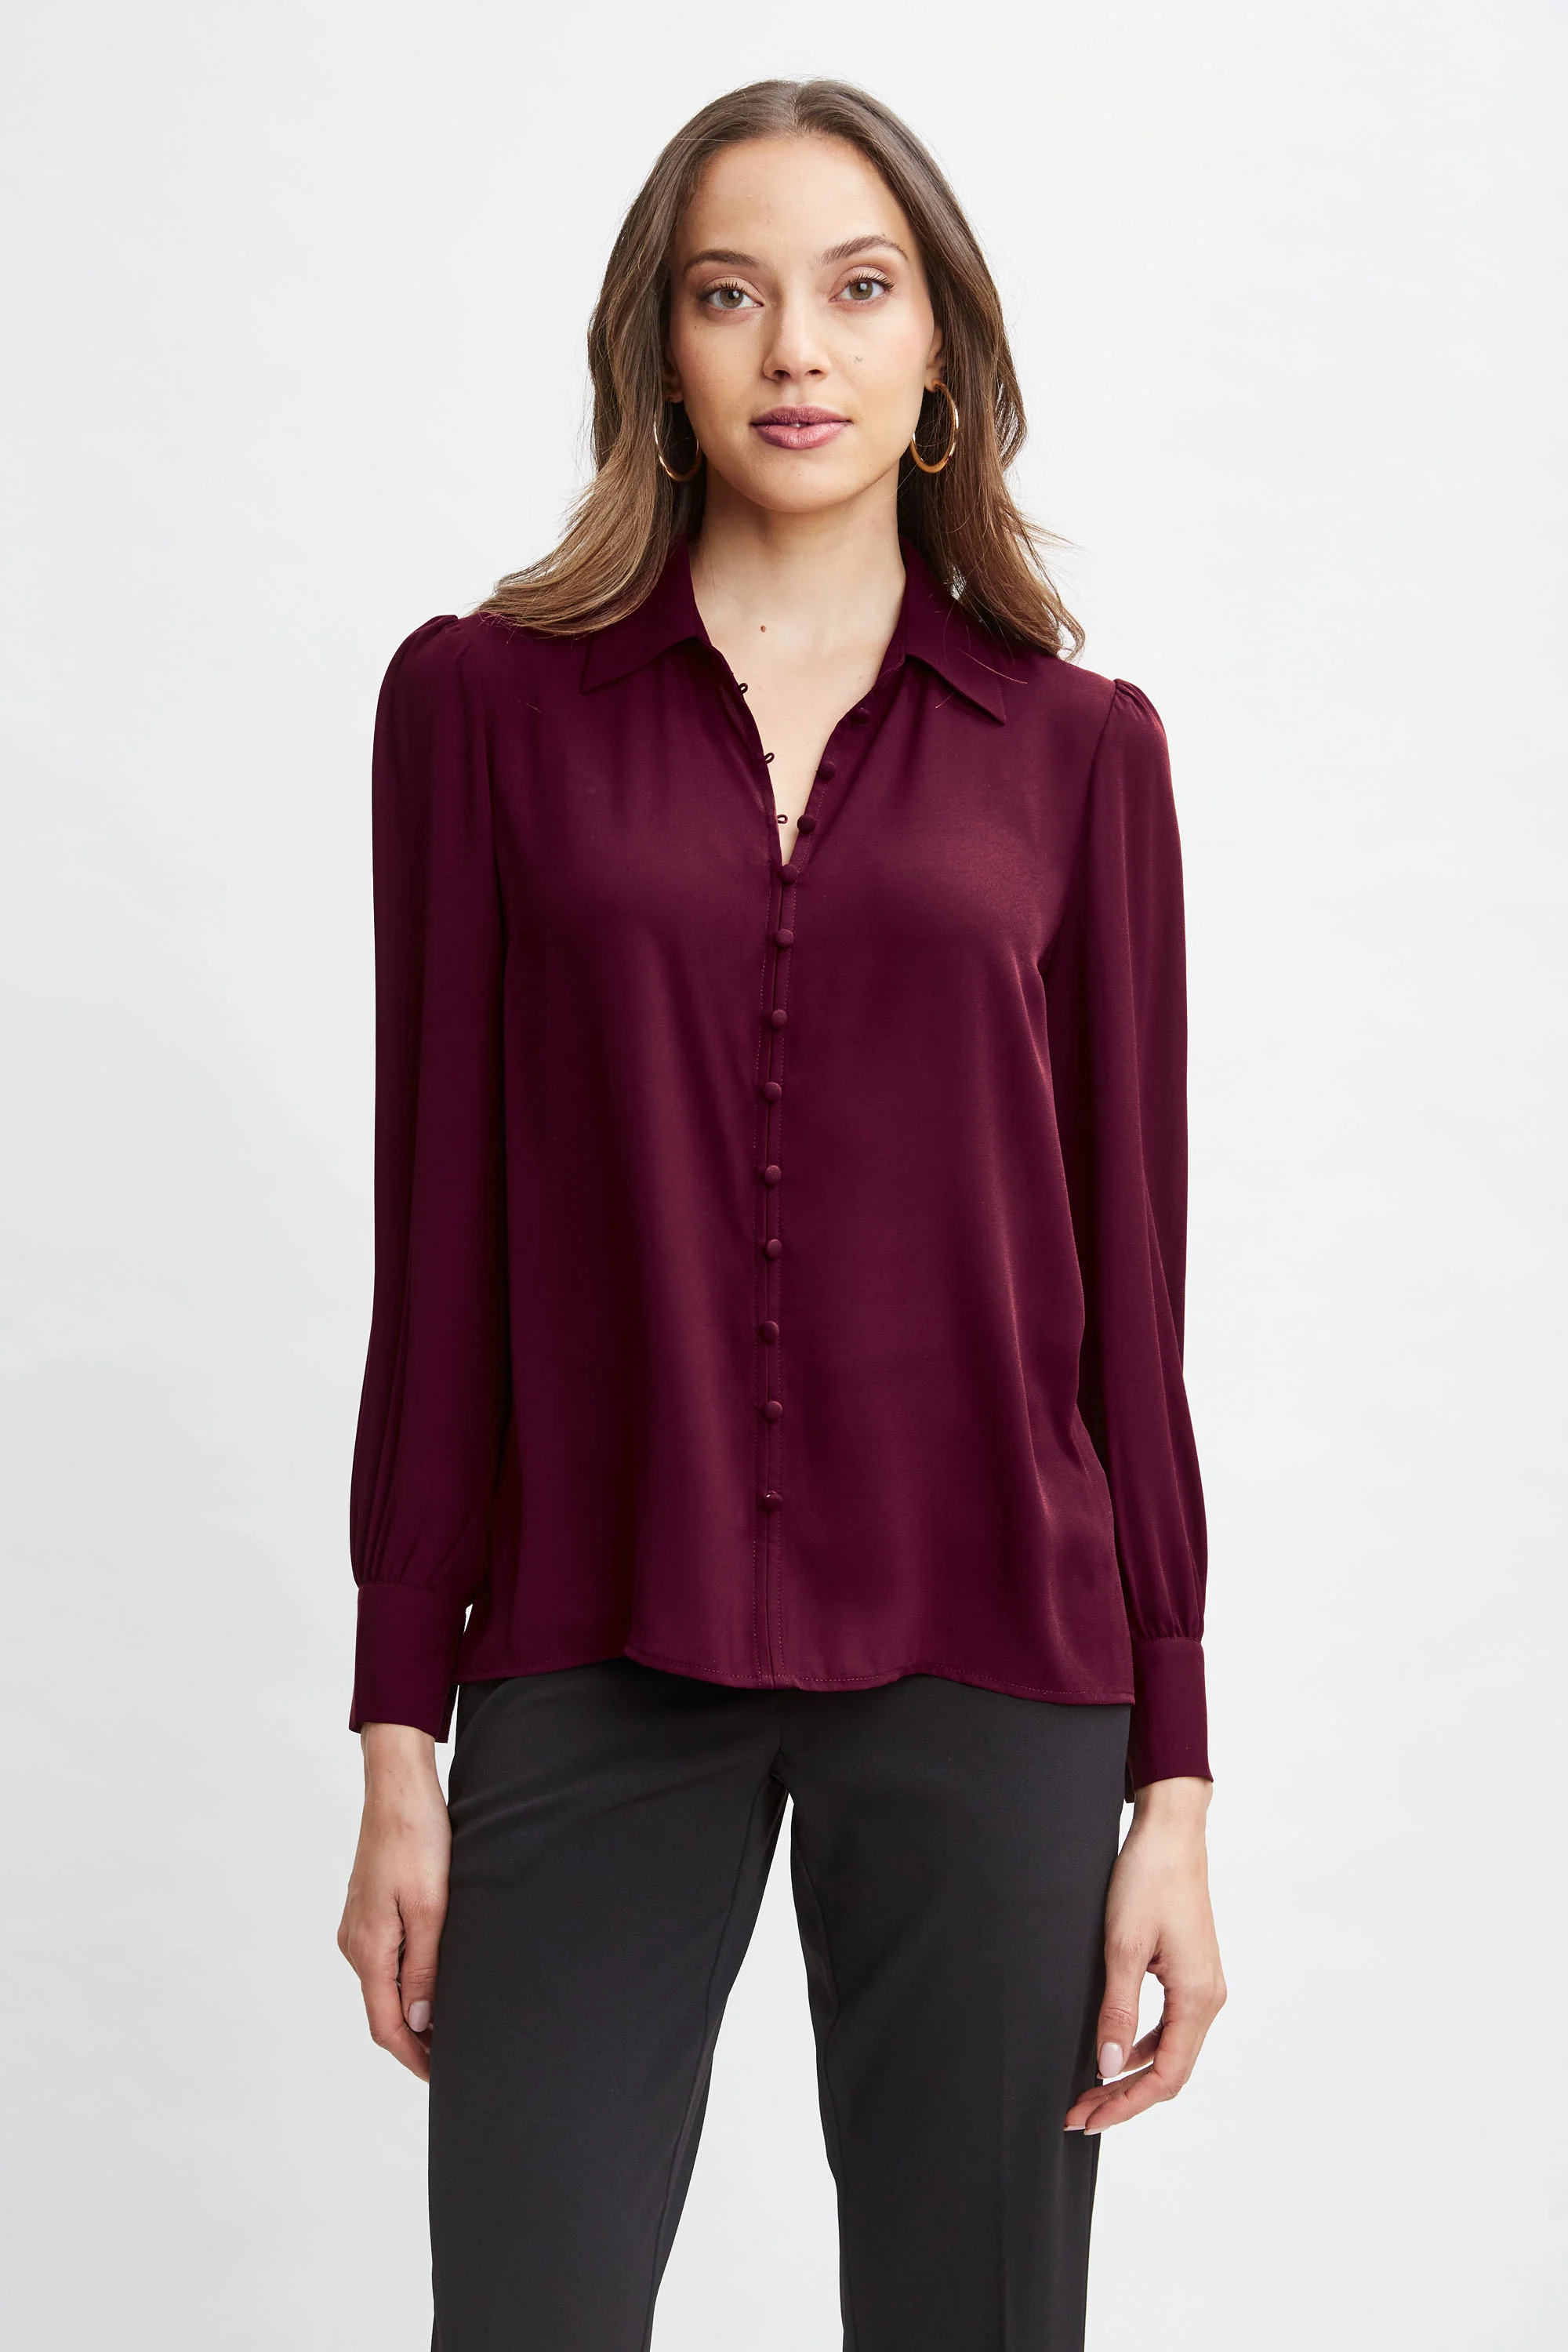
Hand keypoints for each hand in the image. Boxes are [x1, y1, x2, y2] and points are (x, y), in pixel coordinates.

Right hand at [336, 1722, 450, 2081]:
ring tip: (451, 2022)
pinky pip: (387, 1958)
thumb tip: (419, 2021)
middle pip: (383, 2009)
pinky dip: (408, 1979)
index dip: (413, 2056)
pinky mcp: (370, 1909)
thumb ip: (423, 1967)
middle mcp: (356, 1943)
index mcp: (368, 1948)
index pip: (386, 2024)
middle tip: (455, 2056)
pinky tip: (435, 1977)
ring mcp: (360, 1926)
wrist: (399, 1788)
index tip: (441, 2077)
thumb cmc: (416, 1838)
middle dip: (415, 2039)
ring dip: (413, 2007)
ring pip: (385, 1984)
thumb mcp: (429, 1908)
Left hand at [1064, 1774, 1225, 2134]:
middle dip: (1124, 2097)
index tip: (1087, 2118)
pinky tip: (1110, 2049)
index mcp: (1198, 1998)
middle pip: (1169, 2071)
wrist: (1171, 1832)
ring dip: (1129, 2074)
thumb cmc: (1148, 1879)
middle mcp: (1208, 1998)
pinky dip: (1139, 2046)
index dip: (1125, 2104)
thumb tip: (1106, 2067)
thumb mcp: (1123, 1946)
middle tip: (1078, 2114)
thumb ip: (1117, 2010)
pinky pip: (1168, 2026)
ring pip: (1169, 2051)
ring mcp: (1202, 1985)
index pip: (1165, 2076)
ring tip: (1087, 2090)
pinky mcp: (1190, 1972)